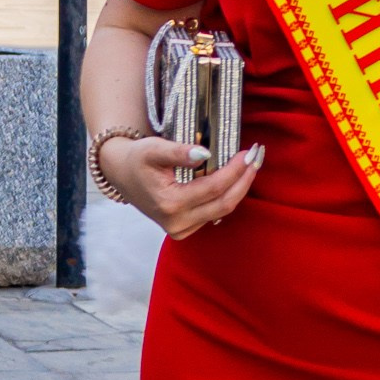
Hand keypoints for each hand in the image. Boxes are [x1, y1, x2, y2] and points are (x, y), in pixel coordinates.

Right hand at [101, 134, 262, 240]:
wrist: (123, 175)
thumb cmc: (138, 159)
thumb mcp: (153, 149)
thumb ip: (178, 152)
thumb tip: (205, 153)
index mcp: (169, 204)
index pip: (213, 187)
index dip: (235, 170)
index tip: (248, 152)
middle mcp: (176, 223)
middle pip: (224, 204)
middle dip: (244, 181)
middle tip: (257, 158)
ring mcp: (180, 230)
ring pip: (221, 211)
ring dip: (239, 188)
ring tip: (251, 165)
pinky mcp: (183, 231)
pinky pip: (213, 214)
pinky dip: (226, 196)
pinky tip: (235, 179)